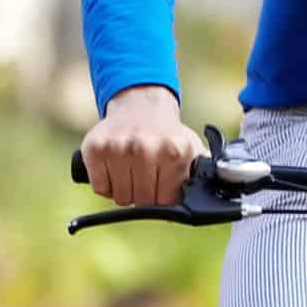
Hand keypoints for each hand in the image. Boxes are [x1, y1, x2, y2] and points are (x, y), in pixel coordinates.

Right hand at [82, 84, 196, 211]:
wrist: (139, 104)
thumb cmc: (166, 133)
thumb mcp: (192, 148)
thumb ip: (202, 172)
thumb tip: (211, 193)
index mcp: (174, 152)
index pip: (166, 202)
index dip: (163, 198)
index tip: (163, 187)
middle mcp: (145, 149)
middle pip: (143, 201)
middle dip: (145, 196)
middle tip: (146, 177)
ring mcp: (118, 148)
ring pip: (121, 198)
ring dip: (126, 191)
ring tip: (132, 171)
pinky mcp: (95, 149)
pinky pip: (101, 188)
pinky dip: (106, 184)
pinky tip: (115, 168)